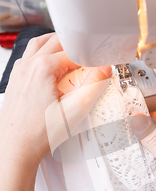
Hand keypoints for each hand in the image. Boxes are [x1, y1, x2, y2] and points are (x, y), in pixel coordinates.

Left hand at [0, 33, 110, 170]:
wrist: (15, 149)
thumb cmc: (38, 134)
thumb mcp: (75, 110)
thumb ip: (93, 86)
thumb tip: (105, 68)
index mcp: (42, 68)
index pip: (73, 50)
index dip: (90, 54)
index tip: (101, 62)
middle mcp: (28, 65)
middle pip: (55, 41)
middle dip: (75, 46)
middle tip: (90, 57)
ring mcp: (19, 72)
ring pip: (39, 44)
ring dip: (57, 45)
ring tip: (73, 56)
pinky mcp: (16, 80)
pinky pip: (30, 57)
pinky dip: (43, 54)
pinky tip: (53, 69)